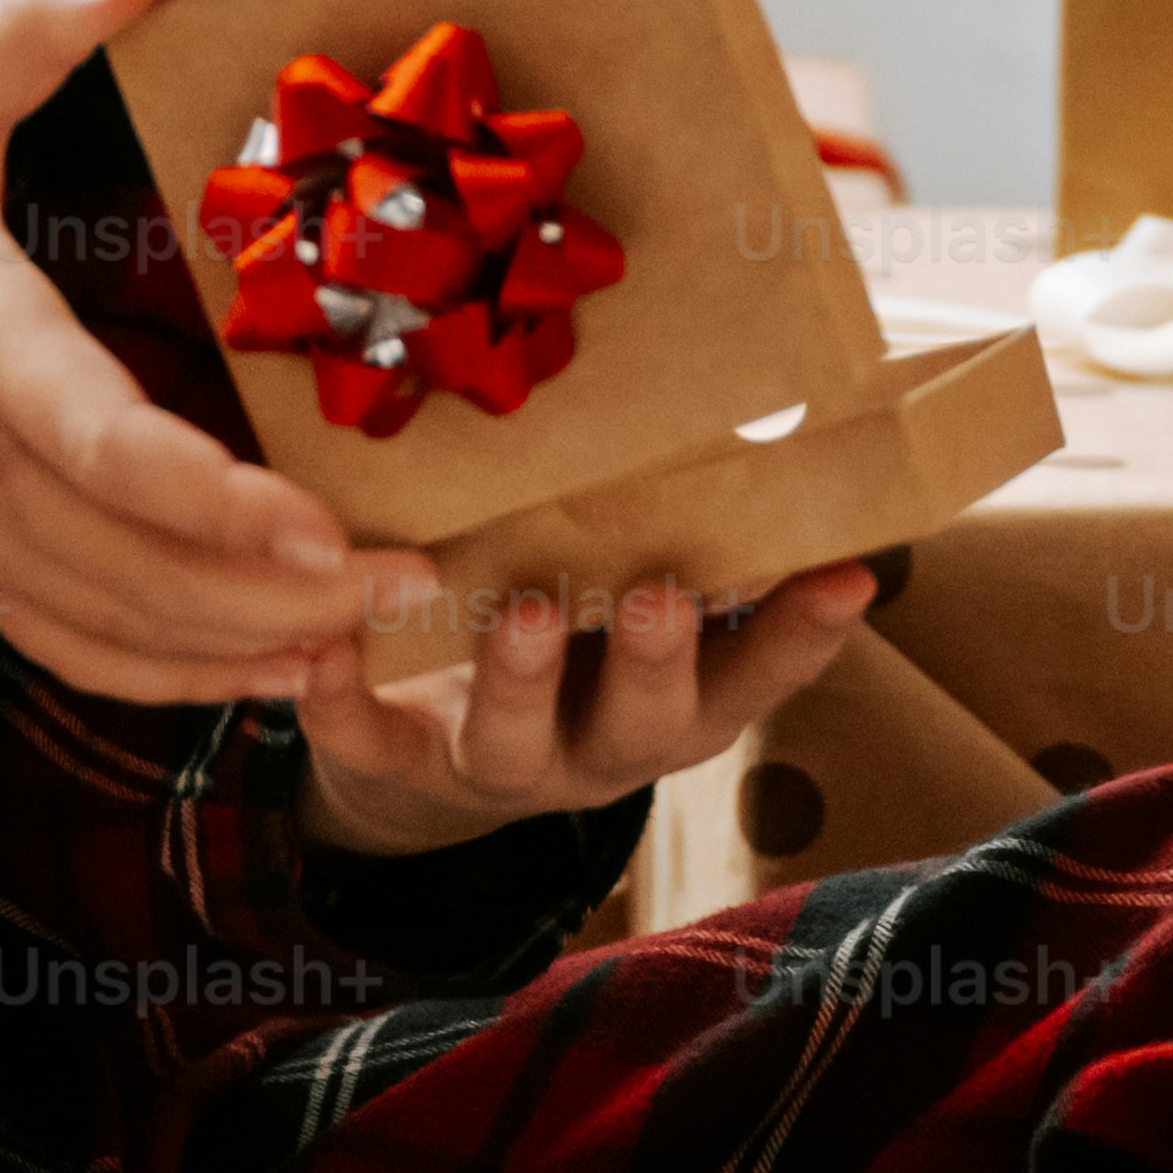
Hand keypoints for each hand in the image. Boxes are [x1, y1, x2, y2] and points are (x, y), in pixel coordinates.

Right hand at [0, 0, 394, 708]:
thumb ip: (30, 26)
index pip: (97, 443)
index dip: (212, 502)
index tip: (320, 528)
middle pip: (134, 565)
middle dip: (281, 594)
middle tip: (413, 580)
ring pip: (115, 623)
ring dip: (246, 646)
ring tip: (375, 630)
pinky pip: (72, 648)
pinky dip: (172, 678)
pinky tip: (268, 671)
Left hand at [290, 560, 882, 863]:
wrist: (433, 755)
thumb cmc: (569, 640)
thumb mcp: (636, 595)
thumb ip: (694, 533)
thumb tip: (784, 408)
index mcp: (678, 704)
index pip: (757, 676)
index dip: (803, 637)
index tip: (851, 576)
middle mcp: (601, 746)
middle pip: (642, 723)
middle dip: (654, 663)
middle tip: (659, 597)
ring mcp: (502, 765)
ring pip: (513, 743)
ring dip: (519, 681)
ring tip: (520, 613)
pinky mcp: (403, 763)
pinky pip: (372, 745)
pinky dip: (344, 706)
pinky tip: (321, 652)